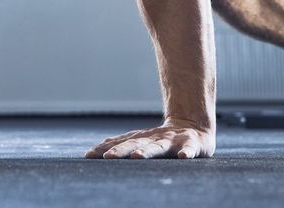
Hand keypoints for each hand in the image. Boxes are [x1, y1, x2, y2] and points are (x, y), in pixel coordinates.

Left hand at [84, 120, 214, 159]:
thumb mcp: (141, 140)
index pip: (120, 143)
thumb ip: (120, 144)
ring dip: (148, 151)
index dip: (105, 148)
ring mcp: (173, 140)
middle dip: (122, 150)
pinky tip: (183, 156)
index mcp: (142, 139)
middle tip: (108, 157)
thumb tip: (91, 152)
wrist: (193, 126)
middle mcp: (155, 138)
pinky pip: (189, 148)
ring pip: (159, 147)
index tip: (89, 156)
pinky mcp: (192, 143)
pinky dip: (187, 152)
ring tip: (137, 156)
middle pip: (136, 144)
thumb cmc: (163, 138)